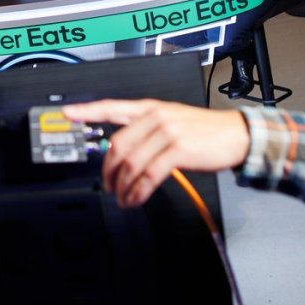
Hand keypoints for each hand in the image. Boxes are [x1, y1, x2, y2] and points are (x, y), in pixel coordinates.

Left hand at [61, 100, 250, 207]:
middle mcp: (156, 116)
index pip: (112, 106)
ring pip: (131, 163)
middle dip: (109, 171)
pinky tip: (137, 198)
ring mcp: (167, 132)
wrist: (236, 135)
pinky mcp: (178, 149)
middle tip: (109, 187)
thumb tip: (121, 151)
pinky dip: (138, 191)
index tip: (67, 114)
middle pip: (117, 145)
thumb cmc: (205, 131)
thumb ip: (146, 130)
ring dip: (123, 187)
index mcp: (150, 108)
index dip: (87, 111)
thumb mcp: (172, 121)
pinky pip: (149, 175)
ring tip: (124, 198)